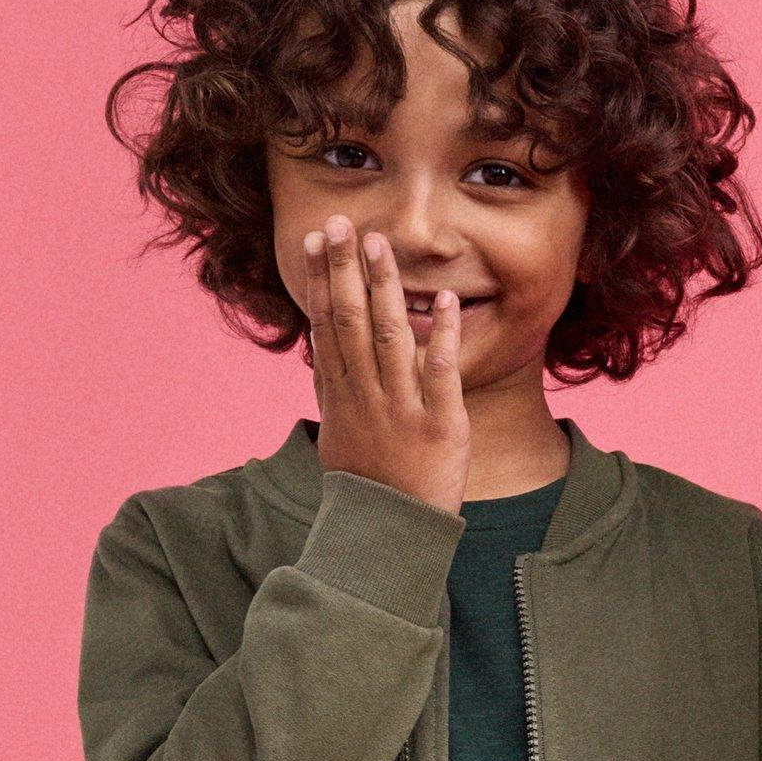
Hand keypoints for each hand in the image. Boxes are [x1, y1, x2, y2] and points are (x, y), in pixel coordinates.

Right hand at [300, 219, 469, 514]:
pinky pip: (441, 372)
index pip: (325, 325)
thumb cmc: (368, 486)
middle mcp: (365, 395)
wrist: (392, 536)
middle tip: (343, 224)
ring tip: (381, 245)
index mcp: (340, 395)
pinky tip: (446, 299)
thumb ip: (334, 390)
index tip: (314, 240)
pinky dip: (444, 334)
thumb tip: (321, 349)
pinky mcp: (441, 424)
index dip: (319, 280)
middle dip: (344, 270)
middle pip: (350, 321)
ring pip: (390, 336)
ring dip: (385, 288)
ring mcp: (402, 408)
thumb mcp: (338, 434)